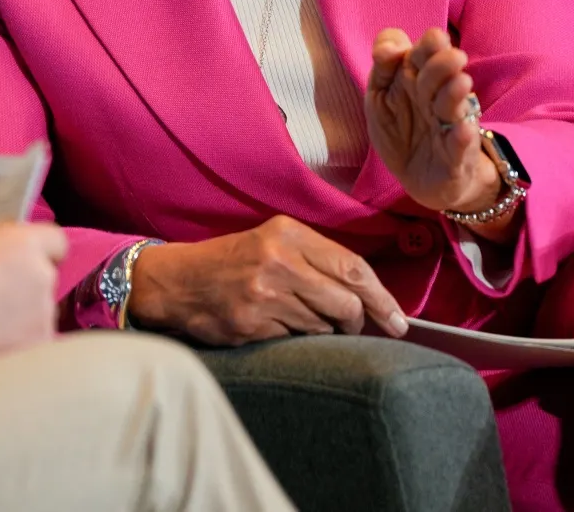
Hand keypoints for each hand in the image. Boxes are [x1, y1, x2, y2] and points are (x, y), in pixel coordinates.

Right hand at [0, 222, 65, 384]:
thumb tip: (7, 239)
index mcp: (24, 246)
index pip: (55, 240)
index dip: (38, 246)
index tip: (20, 254)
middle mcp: (42, 280)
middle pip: (44, 276)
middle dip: (24, 280)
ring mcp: (43, 318)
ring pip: (39, 309)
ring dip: (21, 311)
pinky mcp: (37, 349)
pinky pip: (32, 337)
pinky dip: (16, 338)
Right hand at [128, 215, 406, 345]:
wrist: (175, 281)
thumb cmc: (230, 262)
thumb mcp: (271, 243)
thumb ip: (316, 260)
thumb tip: (370, 296)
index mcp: (287, 233)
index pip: (353, 268)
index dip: (383, 299)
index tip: (398, 320)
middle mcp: (278, 260)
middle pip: (347, 302)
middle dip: (357, 321)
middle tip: (352, 327)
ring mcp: (264, 294)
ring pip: (324, 326)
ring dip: (324, 331)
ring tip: (300, 319)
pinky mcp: (252, 324)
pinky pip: (296, 340)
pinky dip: (296, 339)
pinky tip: (278, 327)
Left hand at [367, 27, 503, 217]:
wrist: (420, 177)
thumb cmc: (402, 129)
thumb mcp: (380, 97)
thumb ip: (383, 68)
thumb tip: (389, 48)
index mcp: (417, 79)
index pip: (422, 56)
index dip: (425, 47)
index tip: (426, 41)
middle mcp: (436, 98)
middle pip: (439, 78)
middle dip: (441, 66)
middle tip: (452, 56)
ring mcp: (449, 126)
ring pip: (453, 108)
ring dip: (455, 96)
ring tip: (460, 82)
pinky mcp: (457, 156)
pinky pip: (459, 146)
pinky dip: (461, 138)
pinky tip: (463, 129)